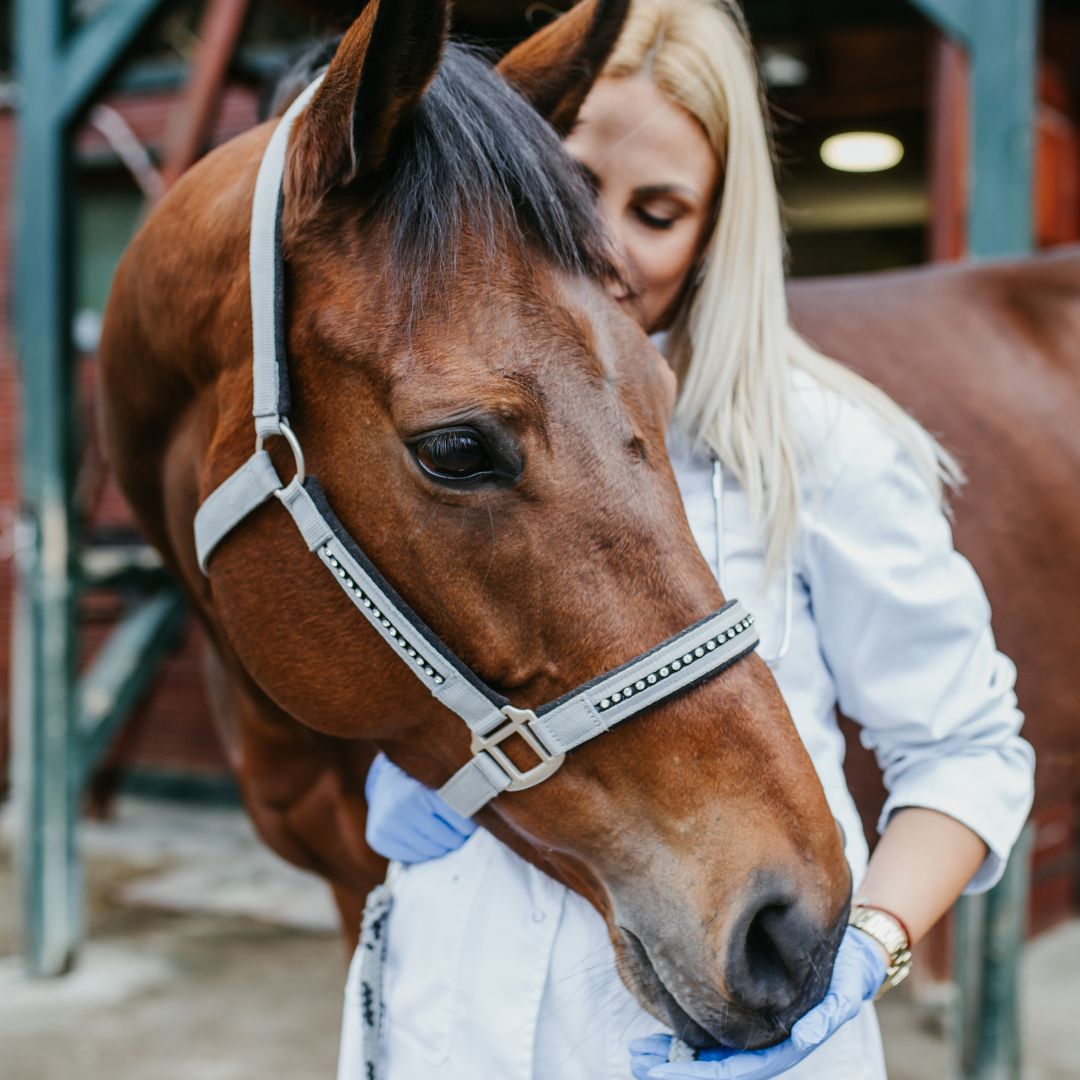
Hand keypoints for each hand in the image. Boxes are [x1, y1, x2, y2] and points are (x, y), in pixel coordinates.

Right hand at [364, 753, 475, 863]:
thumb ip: (459, 798)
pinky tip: (424, 841)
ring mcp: (388, 826)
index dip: (468, 827)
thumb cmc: (419, 780)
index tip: (471, 828)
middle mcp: (402, 809)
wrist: (384, 779)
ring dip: (441, 848)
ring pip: (430, 851)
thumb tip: (488, 820)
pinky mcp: (379, 839)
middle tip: (460, 836)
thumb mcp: (439, 781)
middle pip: (445, 839)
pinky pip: (411, 857)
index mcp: (421, 792)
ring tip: (444, 838)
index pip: (458, 821)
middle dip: (456, 839)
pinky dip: (422, 852)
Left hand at [629, 927, 886, 1078]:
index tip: (666, 1073)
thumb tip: (805, 1034)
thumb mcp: (849, 986)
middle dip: (677, 1070)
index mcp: (787, 1043)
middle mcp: (767, 1042)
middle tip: (638, 1061)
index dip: (704, 1074)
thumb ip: (832, 1010)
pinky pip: (711, 1030)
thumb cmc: (853, 969)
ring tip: (638, 1054)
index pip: (741, 1069)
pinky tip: (656, 1035)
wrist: (855, 953)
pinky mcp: (744, 1009)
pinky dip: (683, 1031)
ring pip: (710, 1053)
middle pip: (718, 1069)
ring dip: (674, 1056)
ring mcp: (755, 1030)